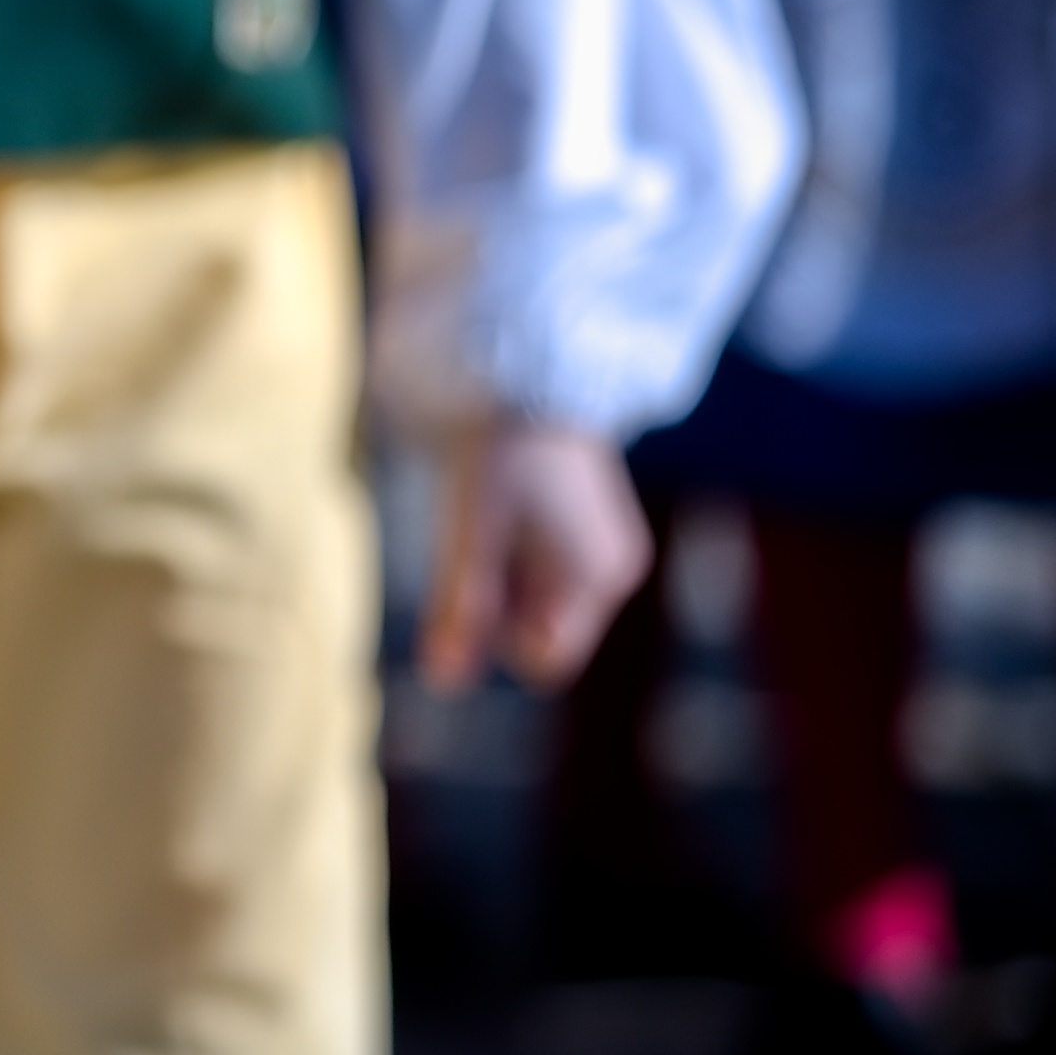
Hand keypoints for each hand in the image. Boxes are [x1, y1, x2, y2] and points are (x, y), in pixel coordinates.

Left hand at [414, 417, 650, 692]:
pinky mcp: (582, 525)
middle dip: (496, 602)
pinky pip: (537, 564)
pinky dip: (506, 549)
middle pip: (538, 628)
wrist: (532, 369)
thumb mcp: (472, 529)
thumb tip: (444, 685)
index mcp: (598, 578)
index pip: (544, 659)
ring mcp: (600, 546)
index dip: (494, 637)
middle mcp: (611, 570)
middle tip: (476, 538)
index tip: (469, 578)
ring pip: (533, 597)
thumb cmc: (502, 448)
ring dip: (497, 574)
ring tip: (487, 514)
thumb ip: (460, 605)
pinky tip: (496, 505)